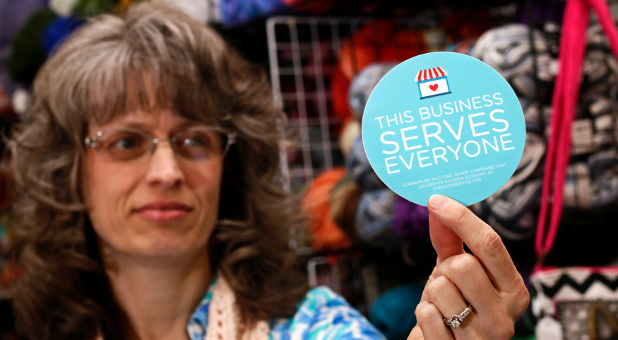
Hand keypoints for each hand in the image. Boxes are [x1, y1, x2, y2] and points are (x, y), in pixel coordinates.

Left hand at [407, 195, 528, 339]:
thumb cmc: (455, 308)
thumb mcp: (456, 272)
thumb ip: (450, 239)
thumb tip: (438, 202)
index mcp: (514, 290)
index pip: (490, 244)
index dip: (461, 217)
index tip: (436, 200)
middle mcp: (506, 316)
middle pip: (463, 265)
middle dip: (444, 270)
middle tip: (446, 283)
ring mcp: (484, 338)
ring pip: (441, 288)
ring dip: (431, 294)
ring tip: (443, 307)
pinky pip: (427, 313)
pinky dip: (424, 313)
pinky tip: (436, 323)